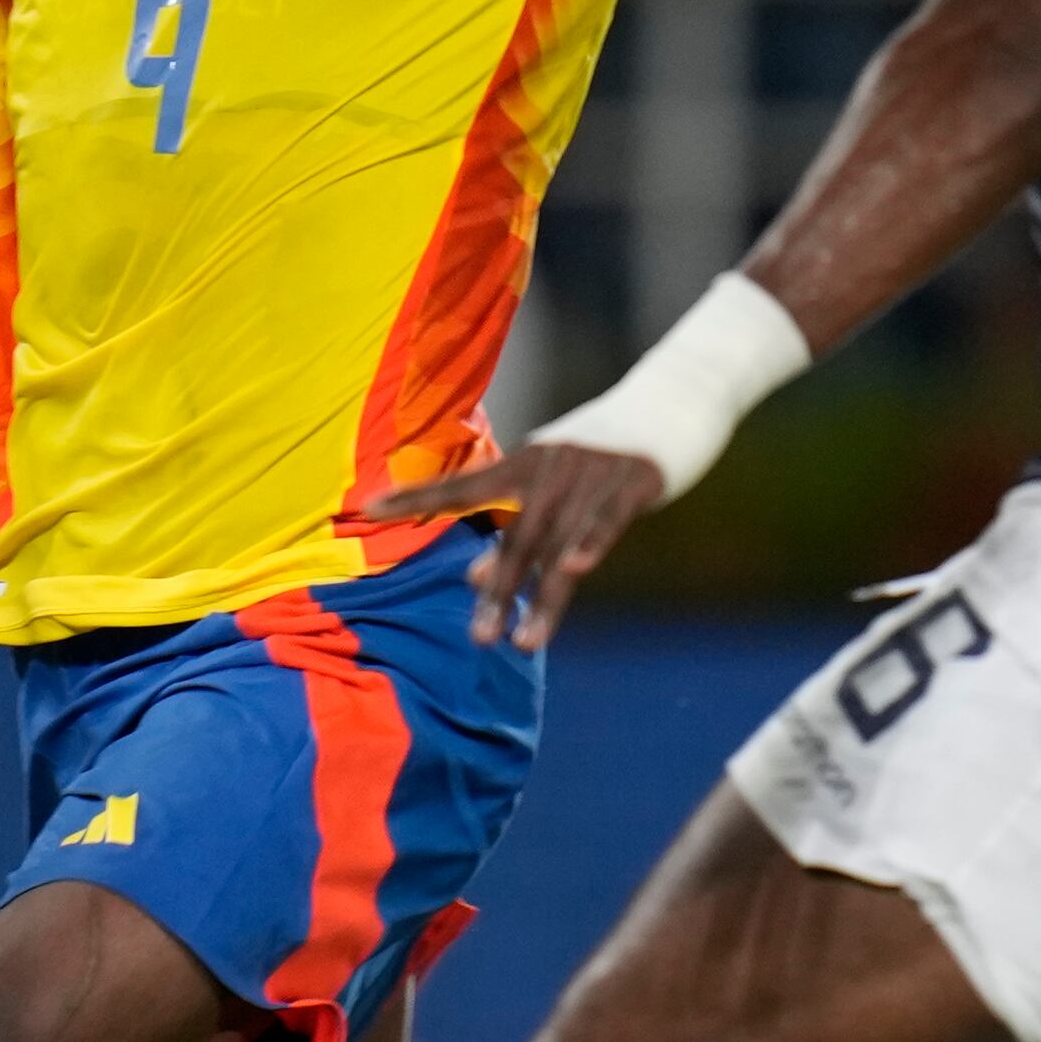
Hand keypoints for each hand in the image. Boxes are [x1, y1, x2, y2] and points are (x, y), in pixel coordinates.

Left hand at [351, 440, 667, 650]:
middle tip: (478, 640)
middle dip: (497, 592)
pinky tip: (574, 569)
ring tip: (523, 643)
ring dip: (541, 597)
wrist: (673, 398)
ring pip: (558, 545)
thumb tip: (473, 578)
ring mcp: (591, 473)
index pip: (460, 485)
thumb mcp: (553, 480)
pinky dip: (589, 543)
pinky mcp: (633, 480)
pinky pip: (606, 520)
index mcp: (524, 464)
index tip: (367, 507)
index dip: (416, 497)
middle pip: (516, 539)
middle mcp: (549, 467)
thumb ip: (515, 525)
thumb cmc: (602, 450)